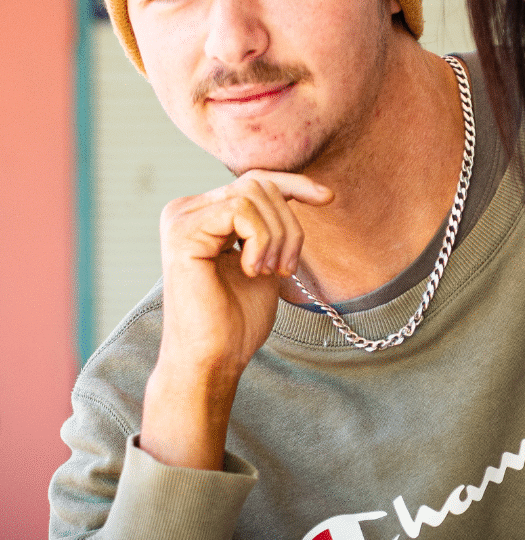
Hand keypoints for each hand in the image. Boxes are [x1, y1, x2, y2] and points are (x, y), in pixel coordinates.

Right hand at [140, 171, 331, 469]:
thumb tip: (298, 187)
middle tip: (286, 269)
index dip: (295, 184)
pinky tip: (251, 271)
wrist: (214, 359)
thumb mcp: (265, 257)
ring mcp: (180, 218)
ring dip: (277, 237)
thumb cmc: (237, 318)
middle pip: (259, 185)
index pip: (255, 180)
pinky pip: (240, 211)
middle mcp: (186, 209)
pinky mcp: (182, 232)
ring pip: (253, 194)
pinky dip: (260, 241)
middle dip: (288, 225)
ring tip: (270, 272)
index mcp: (203, 213)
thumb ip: (270, 224)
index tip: (328, 198)